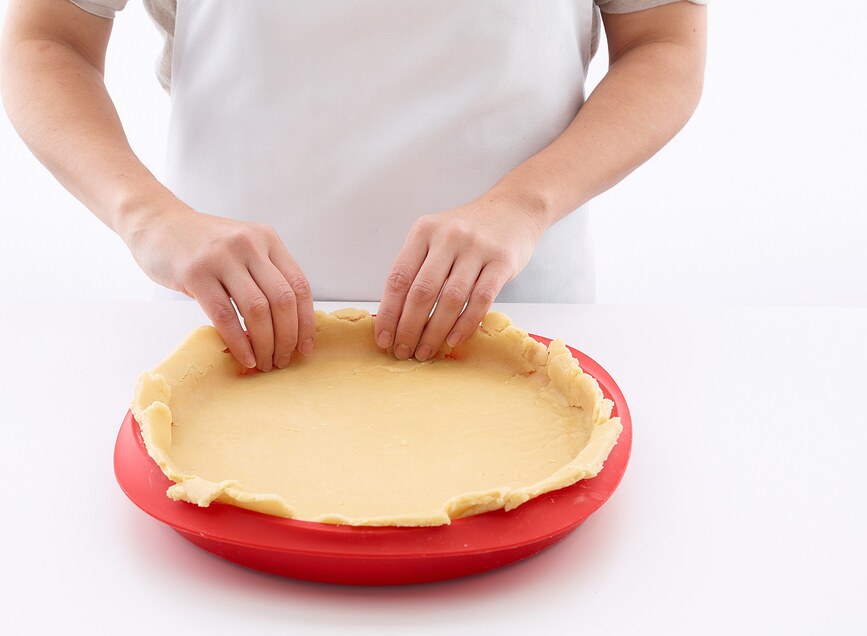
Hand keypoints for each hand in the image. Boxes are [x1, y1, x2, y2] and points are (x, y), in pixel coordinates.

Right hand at [126, 202, 314, 370]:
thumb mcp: (242, 248)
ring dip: (265, 344)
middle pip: (282, 300)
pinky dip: (239, 342)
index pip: (299, 286)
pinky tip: (245, 357)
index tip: (305, 347)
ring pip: (257, 310)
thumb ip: (264, 275)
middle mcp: (249, 245)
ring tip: (265, 362)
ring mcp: (222, 258)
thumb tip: (286, 326)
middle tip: (283, 360)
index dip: (306, 321)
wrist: (156, 222)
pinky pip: (225, 316)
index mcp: (267, 239)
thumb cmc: (202, 243)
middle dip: (287, 338)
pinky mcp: (195, 273)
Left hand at [374, 194, 542, 360]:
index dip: (389, 312)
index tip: (383, 338)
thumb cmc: (469, 231)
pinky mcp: (502, 261)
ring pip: (451, 299)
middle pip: (422, 291)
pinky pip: (481, 300)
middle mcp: (448, 237)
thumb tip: (395, 316)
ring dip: (435, 332)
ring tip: (425, 352)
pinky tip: (453, 340)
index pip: (399, 278)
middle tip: (403, 352)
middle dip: (409, 328)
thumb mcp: (436, 236)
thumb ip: (418, 267)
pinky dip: (465, 324)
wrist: (513, 209)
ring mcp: (477, 248)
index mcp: (424, 231)